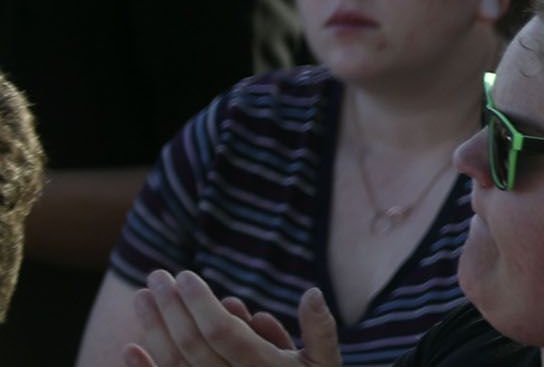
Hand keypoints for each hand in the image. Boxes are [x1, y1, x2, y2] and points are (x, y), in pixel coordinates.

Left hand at [124, 272, 337, 366]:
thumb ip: (320, 330)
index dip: (200, 303)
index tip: (185, 275)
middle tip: (156, 276)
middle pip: (191, 343)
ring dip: (154, 329)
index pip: (221, 332)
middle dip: (171, 307)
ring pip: (174, 362)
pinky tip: (128, 348)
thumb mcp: (325, 364)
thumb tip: (312, 292)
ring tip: (140, 297)